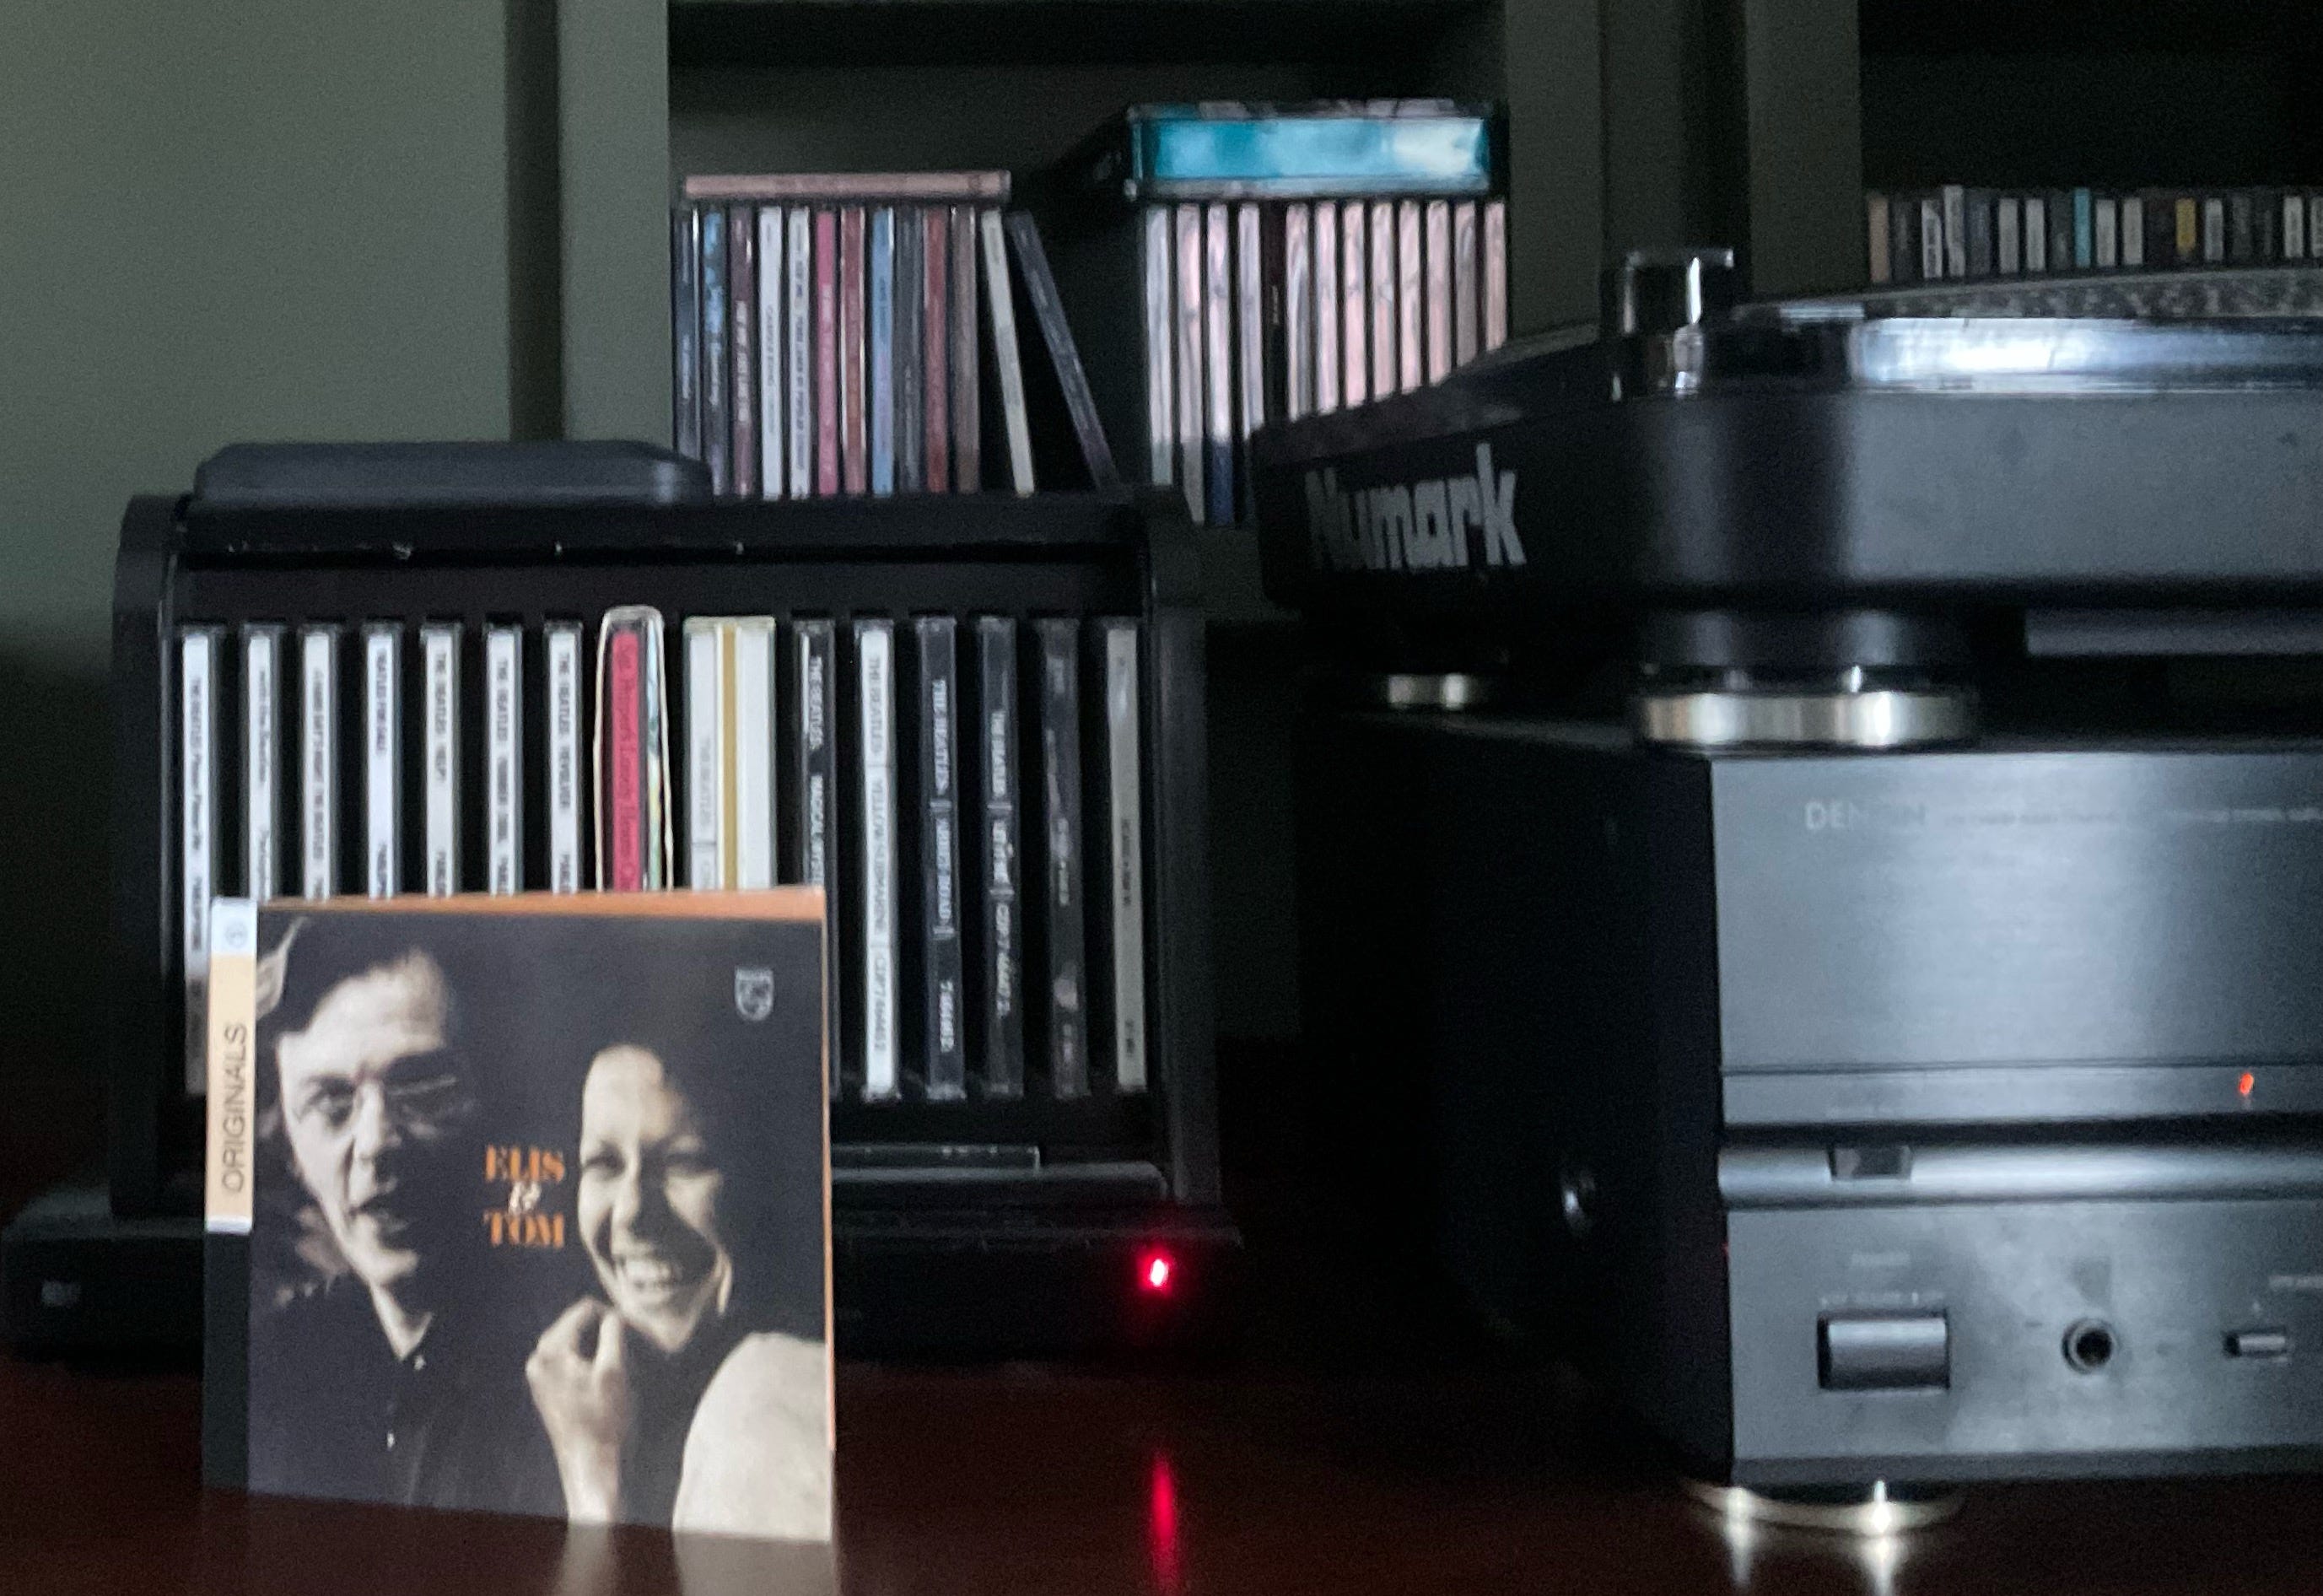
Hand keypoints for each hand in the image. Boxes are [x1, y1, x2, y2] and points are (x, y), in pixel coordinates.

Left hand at [526, 1298, 630, 1522]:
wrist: (590, 1462)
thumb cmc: (604, 1419)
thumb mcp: (614, 1370)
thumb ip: (613, 1333)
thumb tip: (614, 1314)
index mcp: (551, 1350)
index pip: (584, 1310)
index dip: (611, 1316)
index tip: (631, 1333)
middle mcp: (539, 1359)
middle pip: (576, 1325)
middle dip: (602, 1331)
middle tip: (627, 1348)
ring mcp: (539, 1375)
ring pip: (573, 1343)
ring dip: (596, 1347)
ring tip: (617, 1365)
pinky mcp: (545, 1389)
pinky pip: (568, 1361)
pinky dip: (586, 1362)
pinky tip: (602, 1380)